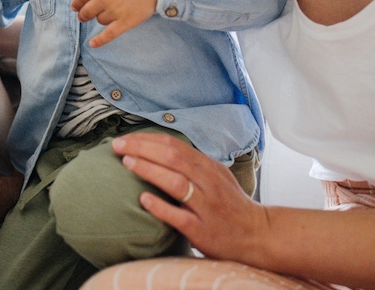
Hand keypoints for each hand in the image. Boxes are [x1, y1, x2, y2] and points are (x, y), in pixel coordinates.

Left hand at [72, 0, 157, 46]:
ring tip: (108, 12)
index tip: (76, 6)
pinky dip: (99, 40)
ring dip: (100, 18)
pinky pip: (109, 34)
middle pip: (86, 12)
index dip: (77, 3)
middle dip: (83, 15)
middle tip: (83, 15)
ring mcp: (114, 11)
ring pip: (100, 20)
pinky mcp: (126, 21)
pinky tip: (92, 44)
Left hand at [112, 132, 268, 261]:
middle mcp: (207, 182)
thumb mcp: (215, 175)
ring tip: (127, 163)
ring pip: (176, 182)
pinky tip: (143, 199)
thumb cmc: (230, 204)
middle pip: (172, 157)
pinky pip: (179, 216)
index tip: (125, 138)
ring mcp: (205, 206)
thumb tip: (158, 148)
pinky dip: (160, 206)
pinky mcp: (202, 230)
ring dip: (149, 170)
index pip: (174, 144)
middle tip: (118, 146)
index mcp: (208, 166)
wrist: (257, 234)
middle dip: (142, 148)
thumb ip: (192, 162)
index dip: (147, 139)